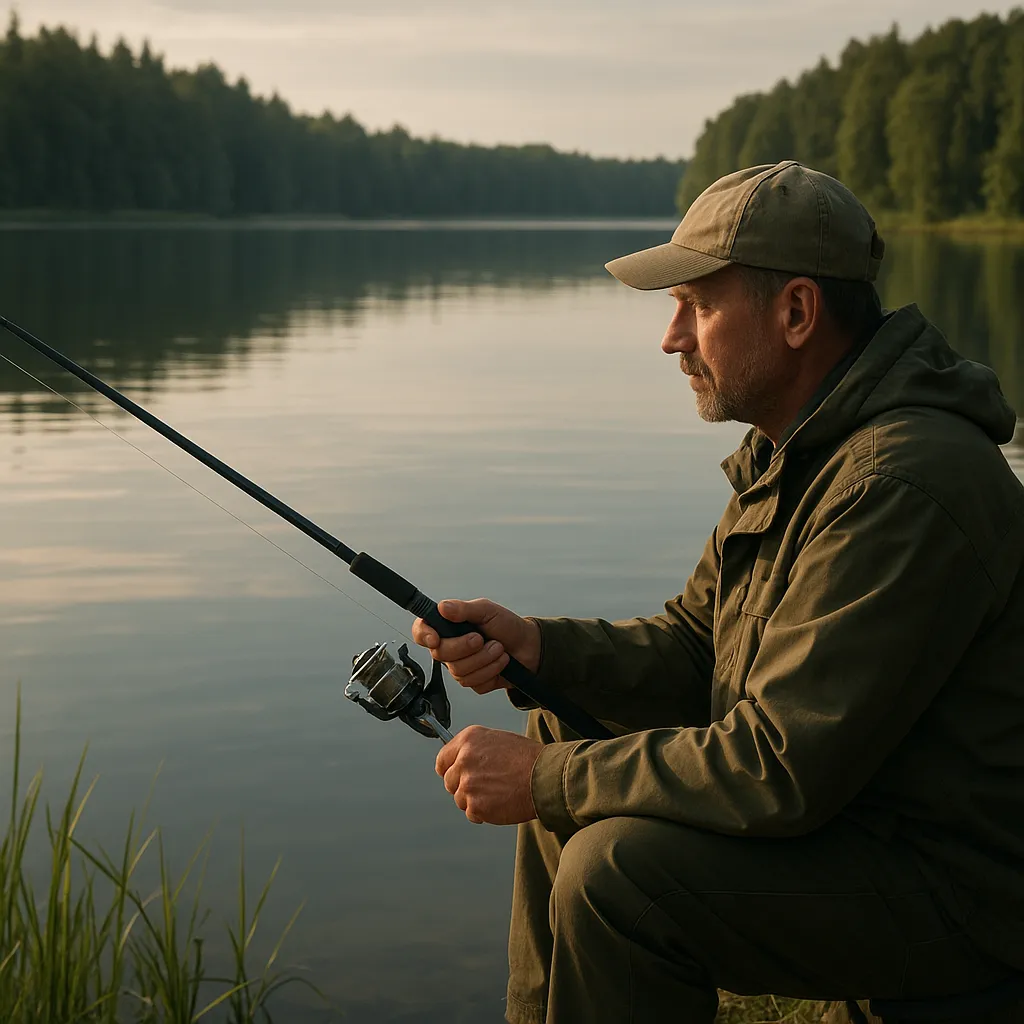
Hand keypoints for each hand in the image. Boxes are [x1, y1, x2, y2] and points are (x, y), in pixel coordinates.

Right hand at [412, 598, 540, 694]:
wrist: (529, 647)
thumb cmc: (507, 626)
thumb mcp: (487, 610)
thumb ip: (464, 609)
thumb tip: (442, 607)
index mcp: (449, 627)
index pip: (422, 631)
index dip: (423, 635)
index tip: (435, 638)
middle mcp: (451, 647)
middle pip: (441, 654)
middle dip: (465, 646)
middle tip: (482, 638)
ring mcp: (461, 666)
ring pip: (458, 671)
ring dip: (484, 658)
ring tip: (498, 648)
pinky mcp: (474, 682)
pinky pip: (474, 682)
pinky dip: (491, 670)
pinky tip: (501, 662)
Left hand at [435, 725, 541, 824]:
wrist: (544, 777)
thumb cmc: (527, 758)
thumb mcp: (497, 740)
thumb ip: (474, 750)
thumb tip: (461, 761)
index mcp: (468, 740)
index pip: (442, 759)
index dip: (448, 769)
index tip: (452, 775)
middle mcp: (463, 760)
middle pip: (450, 781)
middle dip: (464, 786)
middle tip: (485, 786)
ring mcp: (468, 784)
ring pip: (460, 799)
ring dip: (475, 800)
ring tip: (497, 793)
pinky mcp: (476, 806)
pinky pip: (472, 813)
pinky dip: (483, 813)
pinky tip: (500, 803)